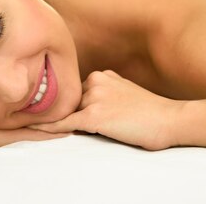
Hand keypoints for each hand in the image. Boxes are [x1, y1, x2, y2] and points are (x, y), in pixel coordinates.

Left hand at [30, 70, 183, 150]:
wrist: (170, 119)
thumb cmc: (152, 112)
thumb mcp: (126, 92)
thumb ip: (107, 93)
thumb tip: (87, 107)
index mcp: (103, 74)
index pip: (80, 92)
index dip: (82, 107)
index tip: (71, 111)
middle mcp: (96, 81)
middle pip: (73, 102)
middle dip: (78, 116)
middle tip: (100, 126)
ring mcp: (94, 98)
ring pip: (71, 114)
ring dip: (73, 125)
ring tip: (99, 131)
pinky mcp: (94, 116)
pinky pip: (65, 123)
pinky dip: (49, 127)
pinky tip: (35, 128)